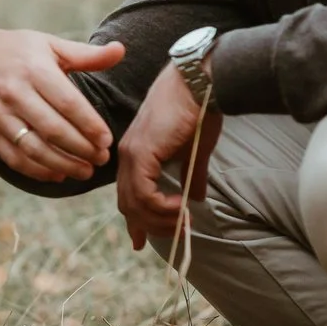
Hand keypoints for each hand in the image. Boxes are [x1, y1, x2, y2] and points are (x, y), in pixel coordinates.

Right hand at [0, 28, 125, 183]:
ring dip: (62, 164)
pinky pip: (12, 157)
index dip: (90, 125)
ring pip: (33, 148)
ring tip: (84, 171)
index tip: (107, 140)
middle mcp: (14, 92)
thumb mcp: (51, 45)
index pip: (68, 103)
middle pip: (53, 129)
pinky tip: (57, 174)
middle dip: (81, 149)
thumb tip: (121, 50)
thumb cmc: (20, 50)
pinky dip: (36, 171)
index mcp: (35, 69)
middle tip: (101, 159)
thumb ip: (87, 54)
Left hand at [113, 64, 224, 250]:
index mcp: (135, 153)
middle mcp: (126, 155)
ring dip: (159, 219)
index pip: (127, 194)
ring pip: (134, 203)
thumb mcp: (194, 151)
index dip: (134, 221)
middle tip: (177, 232)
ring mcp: (131, 153)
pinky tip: (181, 206)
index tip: (140, 242)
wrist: (200, 83)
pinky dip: (160, 206)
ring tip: (183, 220)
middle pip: (128, 204)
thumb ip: (190, 176)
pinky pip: (143, 192)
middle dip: (150, 225)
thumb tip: (195, 198)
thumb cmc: (198, 110)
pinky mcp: (142, 152)